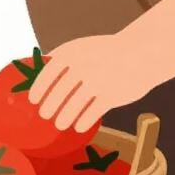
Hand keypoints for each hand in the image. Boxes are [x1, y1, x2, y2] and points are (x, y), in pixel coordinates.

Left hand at [27, 34, 152, 132]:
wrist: (141, 52)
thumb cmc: (106, 52)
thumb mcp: (83, 47)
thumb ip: (62, 59)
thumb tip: (36, 76)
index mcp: (73, 52)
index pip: (48, 72)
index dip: (39, 88)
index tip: (33, 99)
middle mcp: (83, 66)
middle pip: (59, 92)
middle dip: (49, 106)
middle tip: (45, 115)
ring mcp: (98, 81)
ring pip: (73, 106)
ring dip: (64, 117)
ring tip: (60, 123)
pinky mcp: (111, 95)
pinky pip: (91, 114)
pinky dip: (82, 122)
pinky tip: (78, 126)